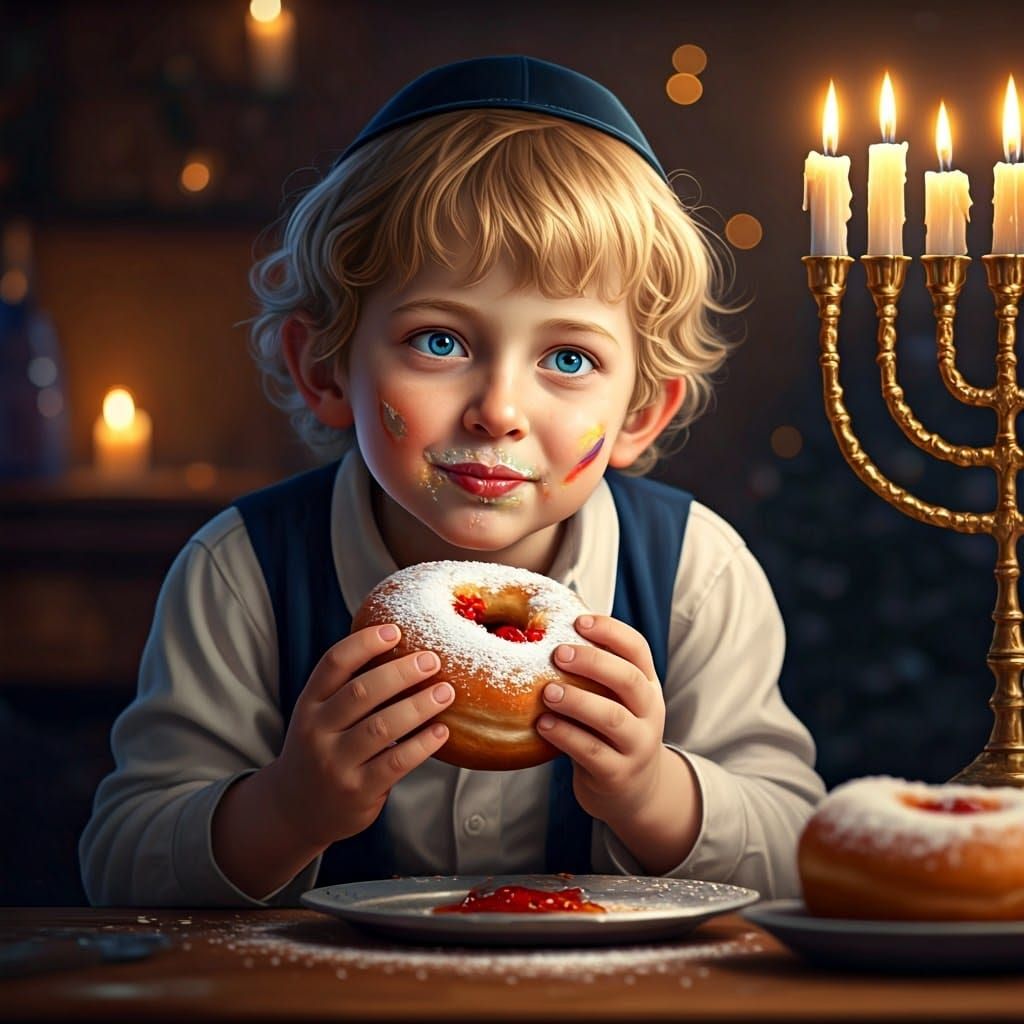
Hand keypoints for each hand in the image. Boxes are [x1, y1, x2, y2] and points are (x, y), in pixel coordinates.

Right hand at [265, 624, 453, 851]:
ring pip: (381, 727)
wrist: (296, 810)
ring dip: (418, 705)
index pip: (333, 664)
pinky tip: (442, 731)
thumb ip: (348, 689)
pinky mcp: (357, 790)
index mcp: (309, 704)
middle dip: (400, 672)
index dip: (364, 643)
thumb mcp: (319, 717)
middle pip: (361, 692)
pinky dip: (422, 744)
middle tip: (432, 660)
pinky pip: (396, 762)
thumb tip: (402, 651)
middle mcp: (317, 731)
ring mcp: (335, 763)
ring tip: (446, 691)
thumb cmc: (321, 750)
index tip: (395, 630)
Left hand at [536, 614, 665, 823]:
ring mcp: (637, 745)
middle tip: (559, 653)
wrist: (635, 793)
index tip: (579, 621)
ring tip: (547, 692)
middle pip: (628, 679)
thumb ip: (596, 674)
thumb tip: (547, 631)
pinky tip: (542, 725)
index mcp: (647, 685)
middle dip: (593, 662)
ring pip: (611, 717)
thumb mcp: (616, 701)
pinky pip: (591, 752)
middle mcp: (649, 712)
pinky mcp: (618, 774)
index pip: (637, 649)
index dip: (610, 631)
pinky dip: (565, 735)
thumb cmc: (613, 734)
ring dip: (577, 700)